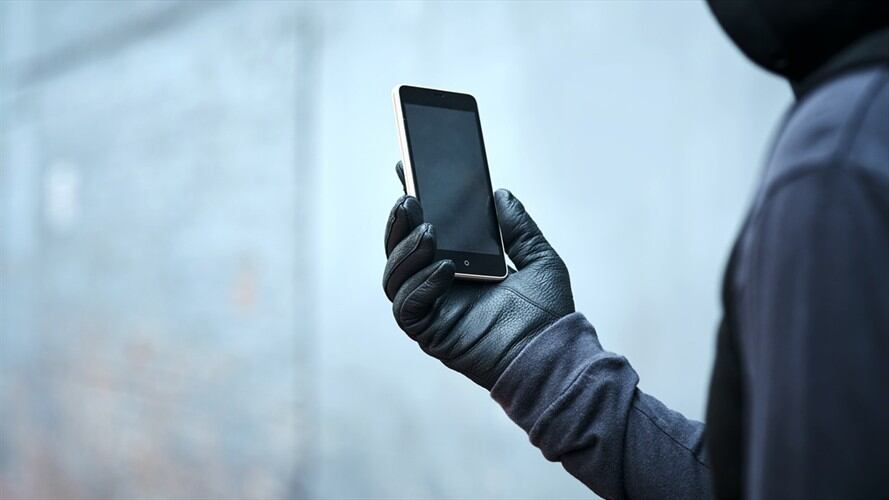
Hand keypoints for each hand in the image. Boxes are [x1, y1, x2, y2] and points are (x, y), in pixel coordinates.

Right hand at [382, 162, 574, 389]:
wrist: (553, 350)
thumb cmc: (547, 313)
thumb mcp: (538, 257)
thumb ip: (518, 227)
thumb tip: (501, 193)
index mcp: (458, 268)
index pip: (423, 232)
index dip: (410, 205)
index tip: (405, 170)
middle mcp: (438, 287)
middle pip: (400, 252)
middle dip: (399, 224)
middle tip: (409, 199)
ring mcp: (432, 310)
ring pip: (395, 277)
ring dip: (407, 250)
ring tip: (429, 230)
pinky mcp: (430, 333)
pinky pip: (407, 306)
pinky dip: (421, 283)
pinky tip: (444, 267)